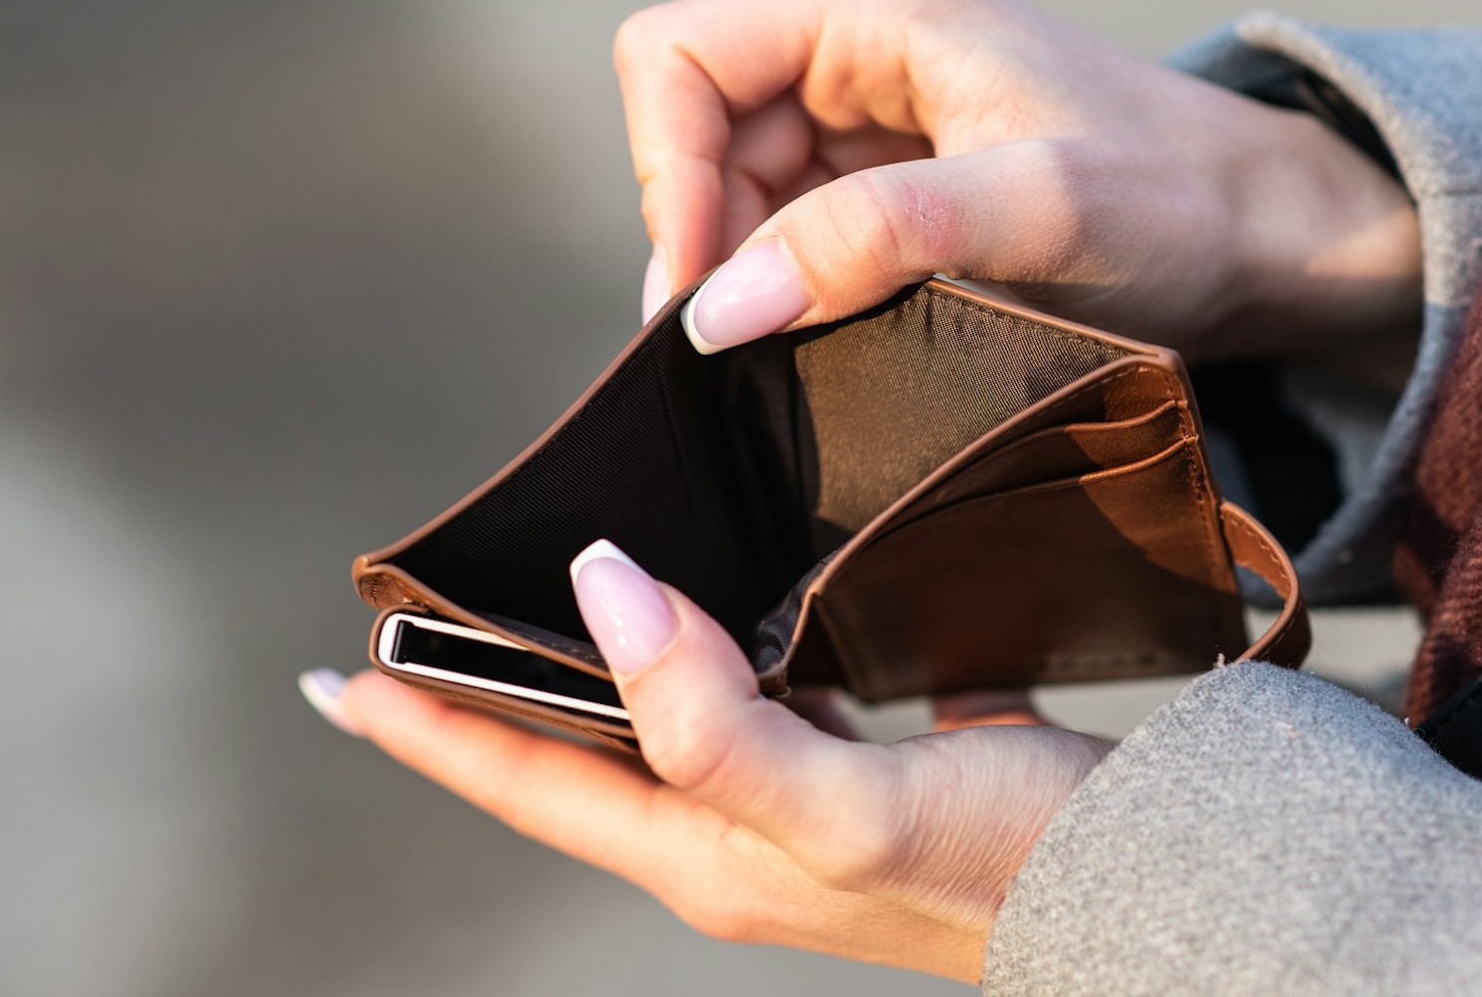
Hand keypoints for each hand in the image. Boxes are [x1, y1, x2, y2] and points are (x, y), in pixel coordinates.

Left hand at [310, 541, 1111, 981]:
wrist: (1147, 891)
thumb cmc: (1001, 864)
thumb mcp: (842, 807)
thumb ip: (708, 719)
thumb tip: (600, 591)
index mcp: (701, 853)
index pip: (524, 785)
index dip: (424, 729)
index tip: (334, 670)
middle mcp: (731, 836)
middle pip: (572, 759)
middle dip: (484, 696)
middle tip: (417, 620)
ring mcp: (794, 807)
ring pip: (652, 726)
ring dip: (584, 672)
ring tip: (534, 606)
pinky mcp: (859, 770)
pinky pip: (744, 701)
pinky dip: (698, 651)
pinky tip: (713, 603)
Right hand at [617, 0, 1419, 360]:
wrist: (1264, 240)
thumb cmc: (1178, 200)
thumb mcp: (1034, 213)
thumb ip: (873, 241)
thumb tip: (721, 306)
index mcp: (866, 3)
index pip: (674, 59)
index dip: (668, 177)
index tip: (708, 294)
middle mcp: (848, 43)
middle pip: (691, 133)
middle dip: (704, 242)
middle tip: (749, 349)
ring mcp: (863, 114)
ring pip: (730, 195)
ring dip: (748, 277)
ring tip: (807, 348)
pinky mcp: (885, 182)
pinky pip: (786, 232)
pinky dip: (789, 291)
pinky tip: (833, 339)